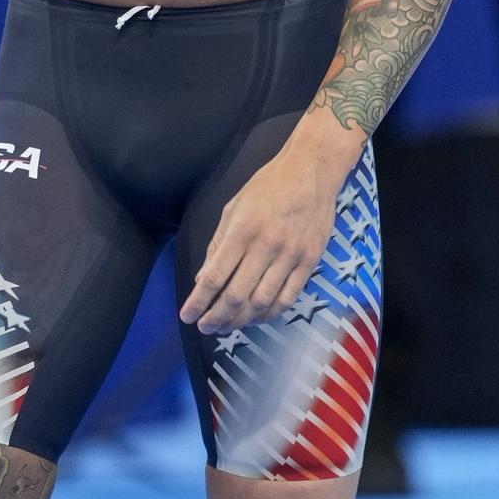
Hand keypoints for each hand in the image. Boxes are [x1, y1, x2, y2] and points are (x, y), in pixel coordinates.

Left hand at [180, 134, 355, 333]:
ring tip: (226, 326)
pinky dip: (269, 313)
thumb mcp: (233, 208)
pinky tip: (256, 317)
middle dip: (217, 317)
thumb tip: (203, 278)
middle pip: (237, 295)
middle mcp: (266, 246)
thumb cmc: (268, 186)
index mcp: (242, 230)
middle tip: (205, 327)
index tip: (187, 316)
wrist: (312, 171)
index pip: (215, 276)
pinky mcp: (310, 261)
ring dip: (241, 320)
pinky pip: (288, 297)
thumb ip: (218, 244)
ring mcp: (291, 256)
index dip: (198, 301)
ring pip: (262, 302)